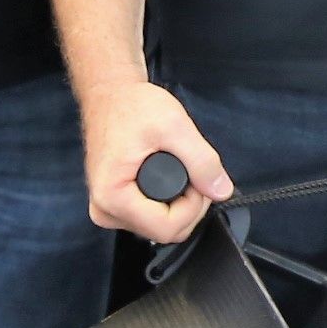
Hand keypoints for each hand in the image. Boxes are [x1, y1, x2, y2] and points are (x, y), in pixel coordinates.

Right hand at [83, 80, 231, 243]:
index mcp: (112, 197)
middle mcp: (105, 210)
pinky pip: (151, 217)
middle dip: (189, 206)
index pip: (166, 228)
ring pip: (159, 226)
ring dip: (179, 205)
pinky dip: (167, 202)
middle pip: (164, 231)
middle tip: (193, 172)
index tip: (198, 180)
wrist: (111, 96)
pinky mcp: (114, 205)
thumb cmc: (133, 107)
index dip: (193, 208)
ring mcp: (107, 210)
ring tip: (180, 170)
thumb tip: (221, 191)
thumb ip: (201, 160)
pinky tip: (169, 178)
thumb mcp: (174, 127)